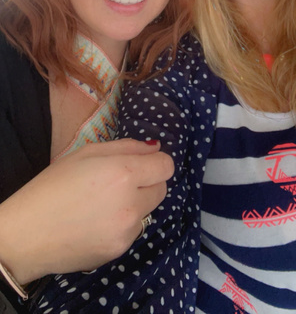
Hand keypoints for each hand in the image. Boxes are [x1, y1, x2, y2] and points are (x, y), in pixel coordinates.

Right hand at [0, 139, 172, 283]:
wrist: (28, 234)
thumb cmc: (52, 186)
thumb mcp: (86, 153)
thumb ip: (126, 147)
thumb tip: (155, 148)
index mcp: (123, 173)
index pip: (166, 166)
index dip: (155, 162)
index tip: (142, 163)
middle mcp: (131, 202)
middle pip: (162, 188)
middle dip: (148, 182)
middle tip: (120, 182)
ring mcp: (128, 230)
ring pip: (149, 211)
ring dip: (136, 204)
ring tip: (104, 204)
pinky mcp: (121, 250)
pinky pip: (133, 230)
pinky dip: (124, 224)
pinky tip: (98, 222)